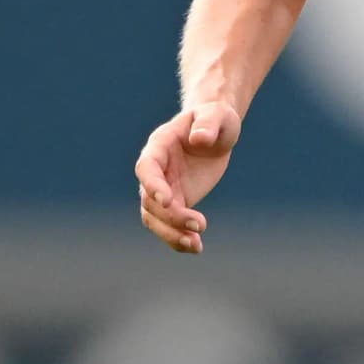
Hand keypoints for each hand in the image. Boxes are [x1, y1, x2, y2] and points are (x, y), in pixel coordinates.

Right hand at [135, 100, 242, 252]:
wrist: (216, 132)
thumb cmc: (214, 119)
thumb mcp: (217, 116)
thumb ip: (208, 124)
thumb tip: (200, 139)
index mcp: (159, 146)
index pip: (147, 168)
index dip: (152, 185)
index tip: (167, 201)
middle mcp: (156, 170)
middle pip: (149, 199)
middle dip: (170, 216)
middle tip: (198, 225)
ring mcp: (164, 188)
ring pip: (155, 218)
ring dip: (171, 233)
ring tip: (195, 244)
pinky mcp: (176, 202)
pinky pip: (170, 225)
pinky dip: (179, 238)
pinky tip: (196, 247)